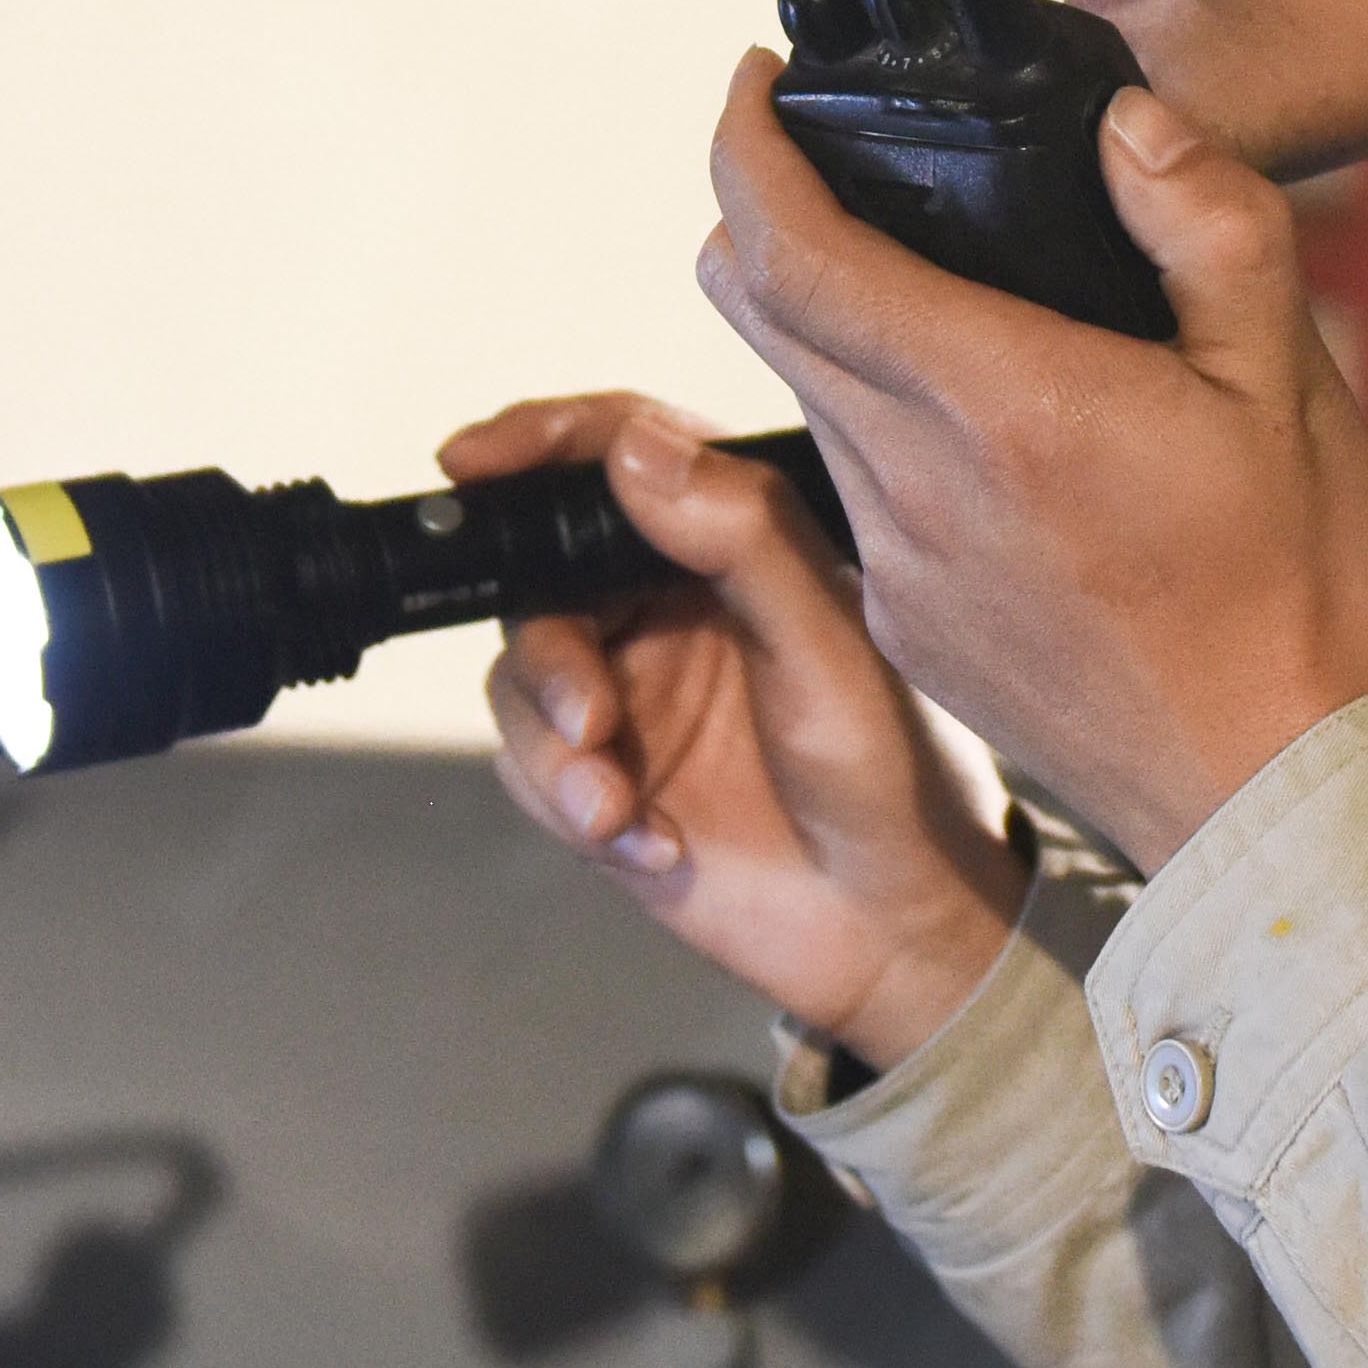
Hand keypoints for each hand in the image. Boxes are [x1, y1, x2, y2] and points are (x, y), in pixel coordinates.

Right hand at [444, 389, 1025, 1067]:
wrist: (889, 926)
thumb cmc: (893, 770)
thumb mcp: (828, 644)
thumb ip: (741, 536)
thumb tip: (635, 448)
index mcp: (730, 539)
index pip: (619, 453)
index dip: (538, 441)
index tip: (473, 461)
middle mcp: (666, 603)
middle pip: (540, 579)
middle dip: (548, 656)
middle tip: (591, 721)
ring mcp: (628, 690)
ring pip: (521, 681)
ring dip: (554, 749)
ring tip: (616, 809)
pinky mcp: (601, 774)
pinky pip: (531, 771)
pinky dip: (577, 811)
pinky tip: (656, 846)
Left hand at [695, 56, 1367, 871]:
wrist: (1273, 799)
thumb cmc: (1298, 592)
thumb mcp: (1291, 384)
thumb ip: (1209, 225)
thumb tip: (1125, 120)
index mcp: (998, 403)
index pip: (794, 253)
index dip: (745, 149)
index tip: (754, 84)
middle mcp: (914, 483)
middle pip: (758, 309)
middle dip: (764, 212)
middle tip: (827, 154)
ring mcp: (895, 565)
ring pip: (799, 396)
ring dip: (818, 320)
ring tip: (916, 275)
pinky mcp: (902, 626)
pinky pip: (847, 489)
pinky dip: (871, 422)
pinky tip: (968, 420)